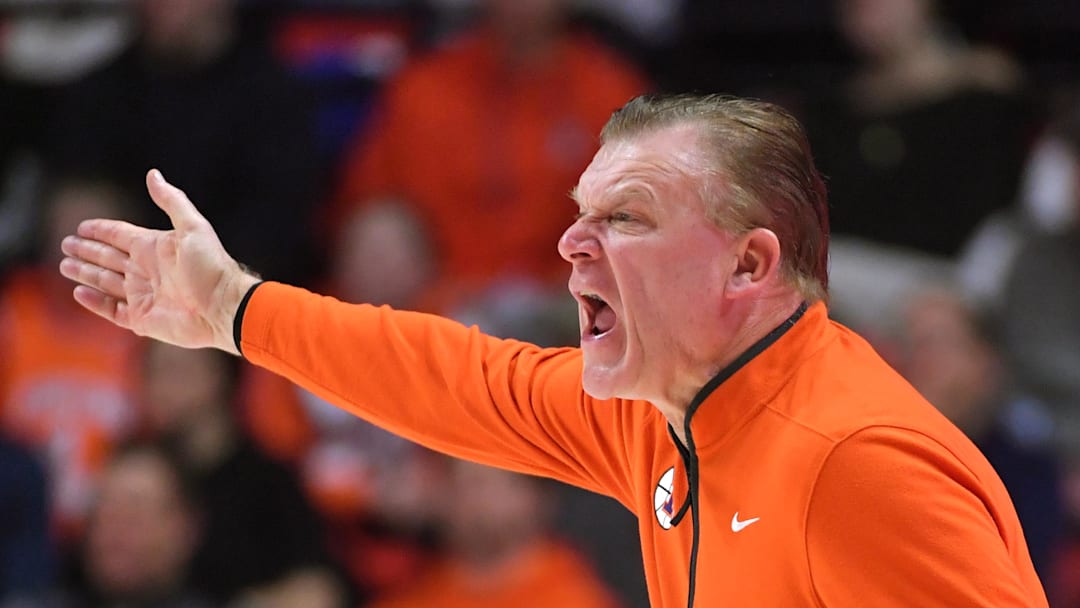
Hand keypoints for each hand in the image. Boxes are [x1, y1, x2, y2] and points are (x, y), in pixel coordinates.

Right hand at [59, 169, 259, 354]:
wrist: (223, 307)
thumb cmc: (210, 267)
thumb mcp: (193, 227)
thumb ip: (172, 201)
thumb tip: (153, 174)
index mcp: (154, 247)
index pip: (120, 235)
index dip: (100, 230)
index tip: (82, 227)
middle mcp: (146, 270)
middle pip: (108, 257)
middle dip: (87, 251)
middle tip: (65, 244)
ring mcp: (143, 295)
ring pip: (106, 282)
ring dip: (85, 273)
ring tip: (64, 265)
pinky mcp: (142, 318)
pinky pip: (111, 310)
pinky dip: (94, 302)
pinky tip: (78, 292)